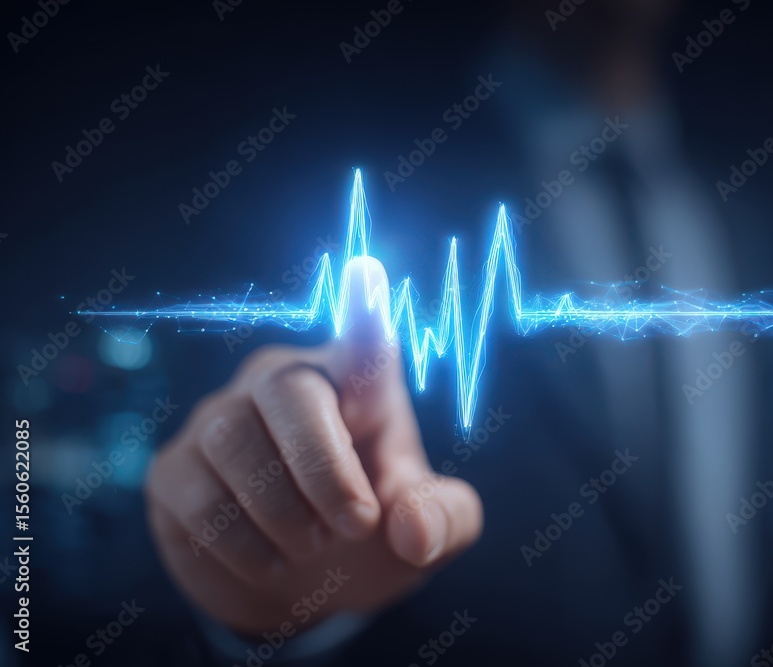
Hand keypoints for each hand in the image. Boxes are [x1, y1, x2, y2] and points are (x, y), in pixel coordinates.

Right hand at [145, 257, 482, 634]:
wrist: (302, 586)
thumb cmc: (373, 533)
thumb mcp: (429, 532)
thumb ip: (442, 521)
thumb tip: (412, 531)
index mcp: (359, 385)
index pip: (361, 342)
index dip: (362, 311)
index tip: (367, 273)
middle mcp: (284, 382)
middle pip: (289, 392)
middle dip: (325, 469)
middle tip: (357, 525)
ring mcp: (220, 420)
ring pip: (234, 443)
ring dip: (284, 513)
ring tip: (315, 545)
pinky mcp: (174, 470)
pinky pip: (196, 496)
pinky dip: (243, 544)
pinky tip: (273, 561)